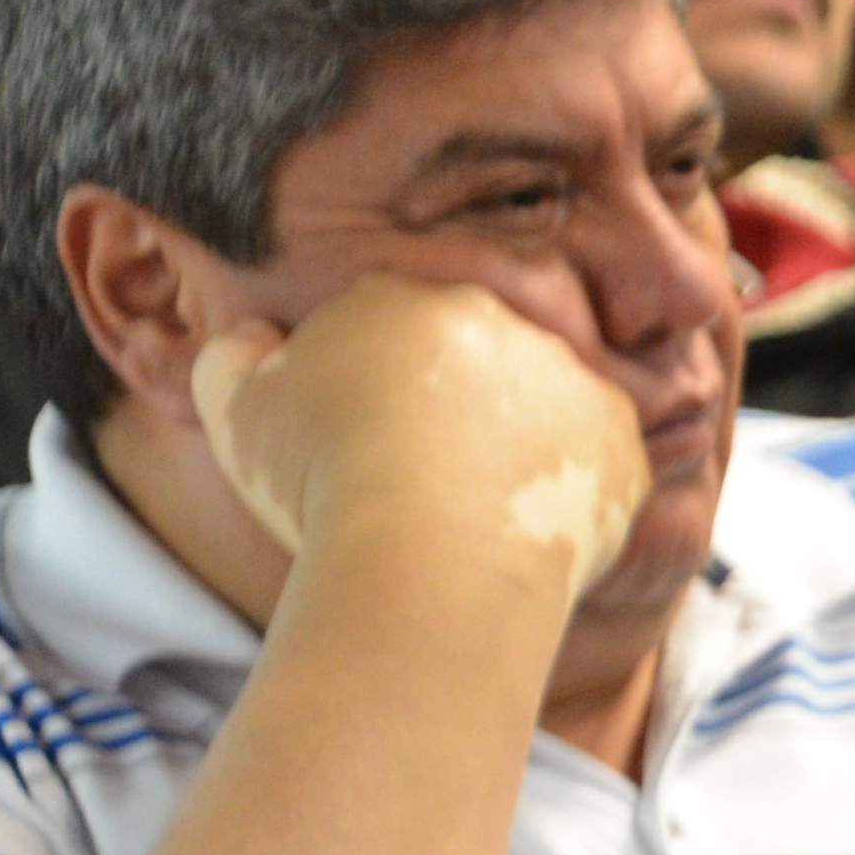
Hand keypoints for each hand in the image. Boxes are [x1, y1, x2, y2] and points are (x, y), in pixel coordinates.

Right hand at [187, 276, 653, 607]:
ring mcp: (571, 379)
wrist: (429, 556)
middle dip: (450, 409)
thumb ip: (232, 356)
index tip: (362, 442)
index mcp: (403, 297)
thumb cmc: (323, 483)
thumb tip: (252, 337)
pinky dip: (570, 497)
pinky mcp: (622, 444)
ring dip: (516, 449)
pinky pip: (599, 465)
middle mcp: (498, 320)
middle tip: (422, 481)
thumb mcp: (235, 411)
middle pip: (471, 360)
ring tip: (476, 516)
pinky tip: (527, 534)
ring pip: (541, 408)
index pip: (387, 327)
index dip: (373, 389)